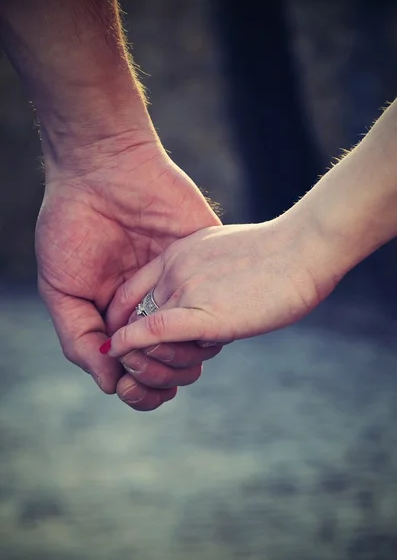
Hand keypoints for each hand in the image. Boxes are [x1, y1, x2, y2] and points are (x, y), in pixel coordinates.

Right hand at [36, 136, 221, 410]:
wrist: (104, 169)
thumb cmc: (73, 227)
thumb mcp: (62, 288)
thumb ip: (80, 339)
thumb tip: (110, 383)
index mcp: (120, 313)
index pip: (135, 363)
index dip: (134, 386)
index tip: (127, 390)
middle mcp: (153, 305)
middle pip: (168, 360)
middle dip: (159, 380)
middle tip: (145, 379)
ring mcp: (182, 287)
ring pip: (197, 343)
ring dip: (183, 361)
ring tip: (163, 356)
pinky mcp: (206, 266)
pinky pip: (219, 309)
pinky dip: (207, 331)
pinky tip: (190, 334)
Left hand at [106, 218, 337, 354]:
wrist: (305, 248)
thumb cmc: (280, 255)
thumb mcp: (228, 256)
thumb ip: (207, 276)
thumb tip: (210, 299)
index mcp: (180, 254)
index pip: (133, 288)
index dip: (122, 315)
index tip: (124, 335)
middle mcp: (175, 270)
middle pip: (134, 312)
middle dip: (127, 341)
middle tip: (130, 364)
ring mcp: (187, 290)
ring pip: (142, 328)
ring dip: (135, 354)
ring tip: (138, 370)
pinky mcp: (203, 314)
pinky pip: (153, 330)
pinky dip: (130, 344)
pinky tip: (117, 354)